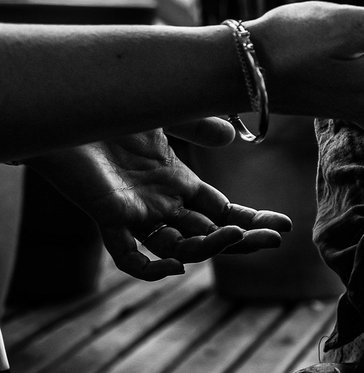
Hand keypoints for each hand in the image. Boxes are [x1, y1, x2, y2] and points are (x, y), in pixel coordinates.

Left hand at [24, 127, 291, 280]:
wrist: (70, 103)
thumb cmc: (113, 107)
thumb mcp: (169, 111)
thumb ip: (199, 125)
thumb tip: (230, 136)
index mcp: (177, 183)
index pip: (222, 211)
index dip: (253, 220)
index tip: (284, 225)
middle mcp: (160, 203)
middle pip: (209, 233)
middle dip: (244, 239)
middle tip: (273, 239)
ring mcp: (135, 212)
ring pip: (179, 247)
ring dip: (210, 247)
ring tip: (236, 235)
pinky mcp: (108, 215)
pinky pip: (128, 256)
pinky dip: (152, 268)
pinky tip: (179, 265)